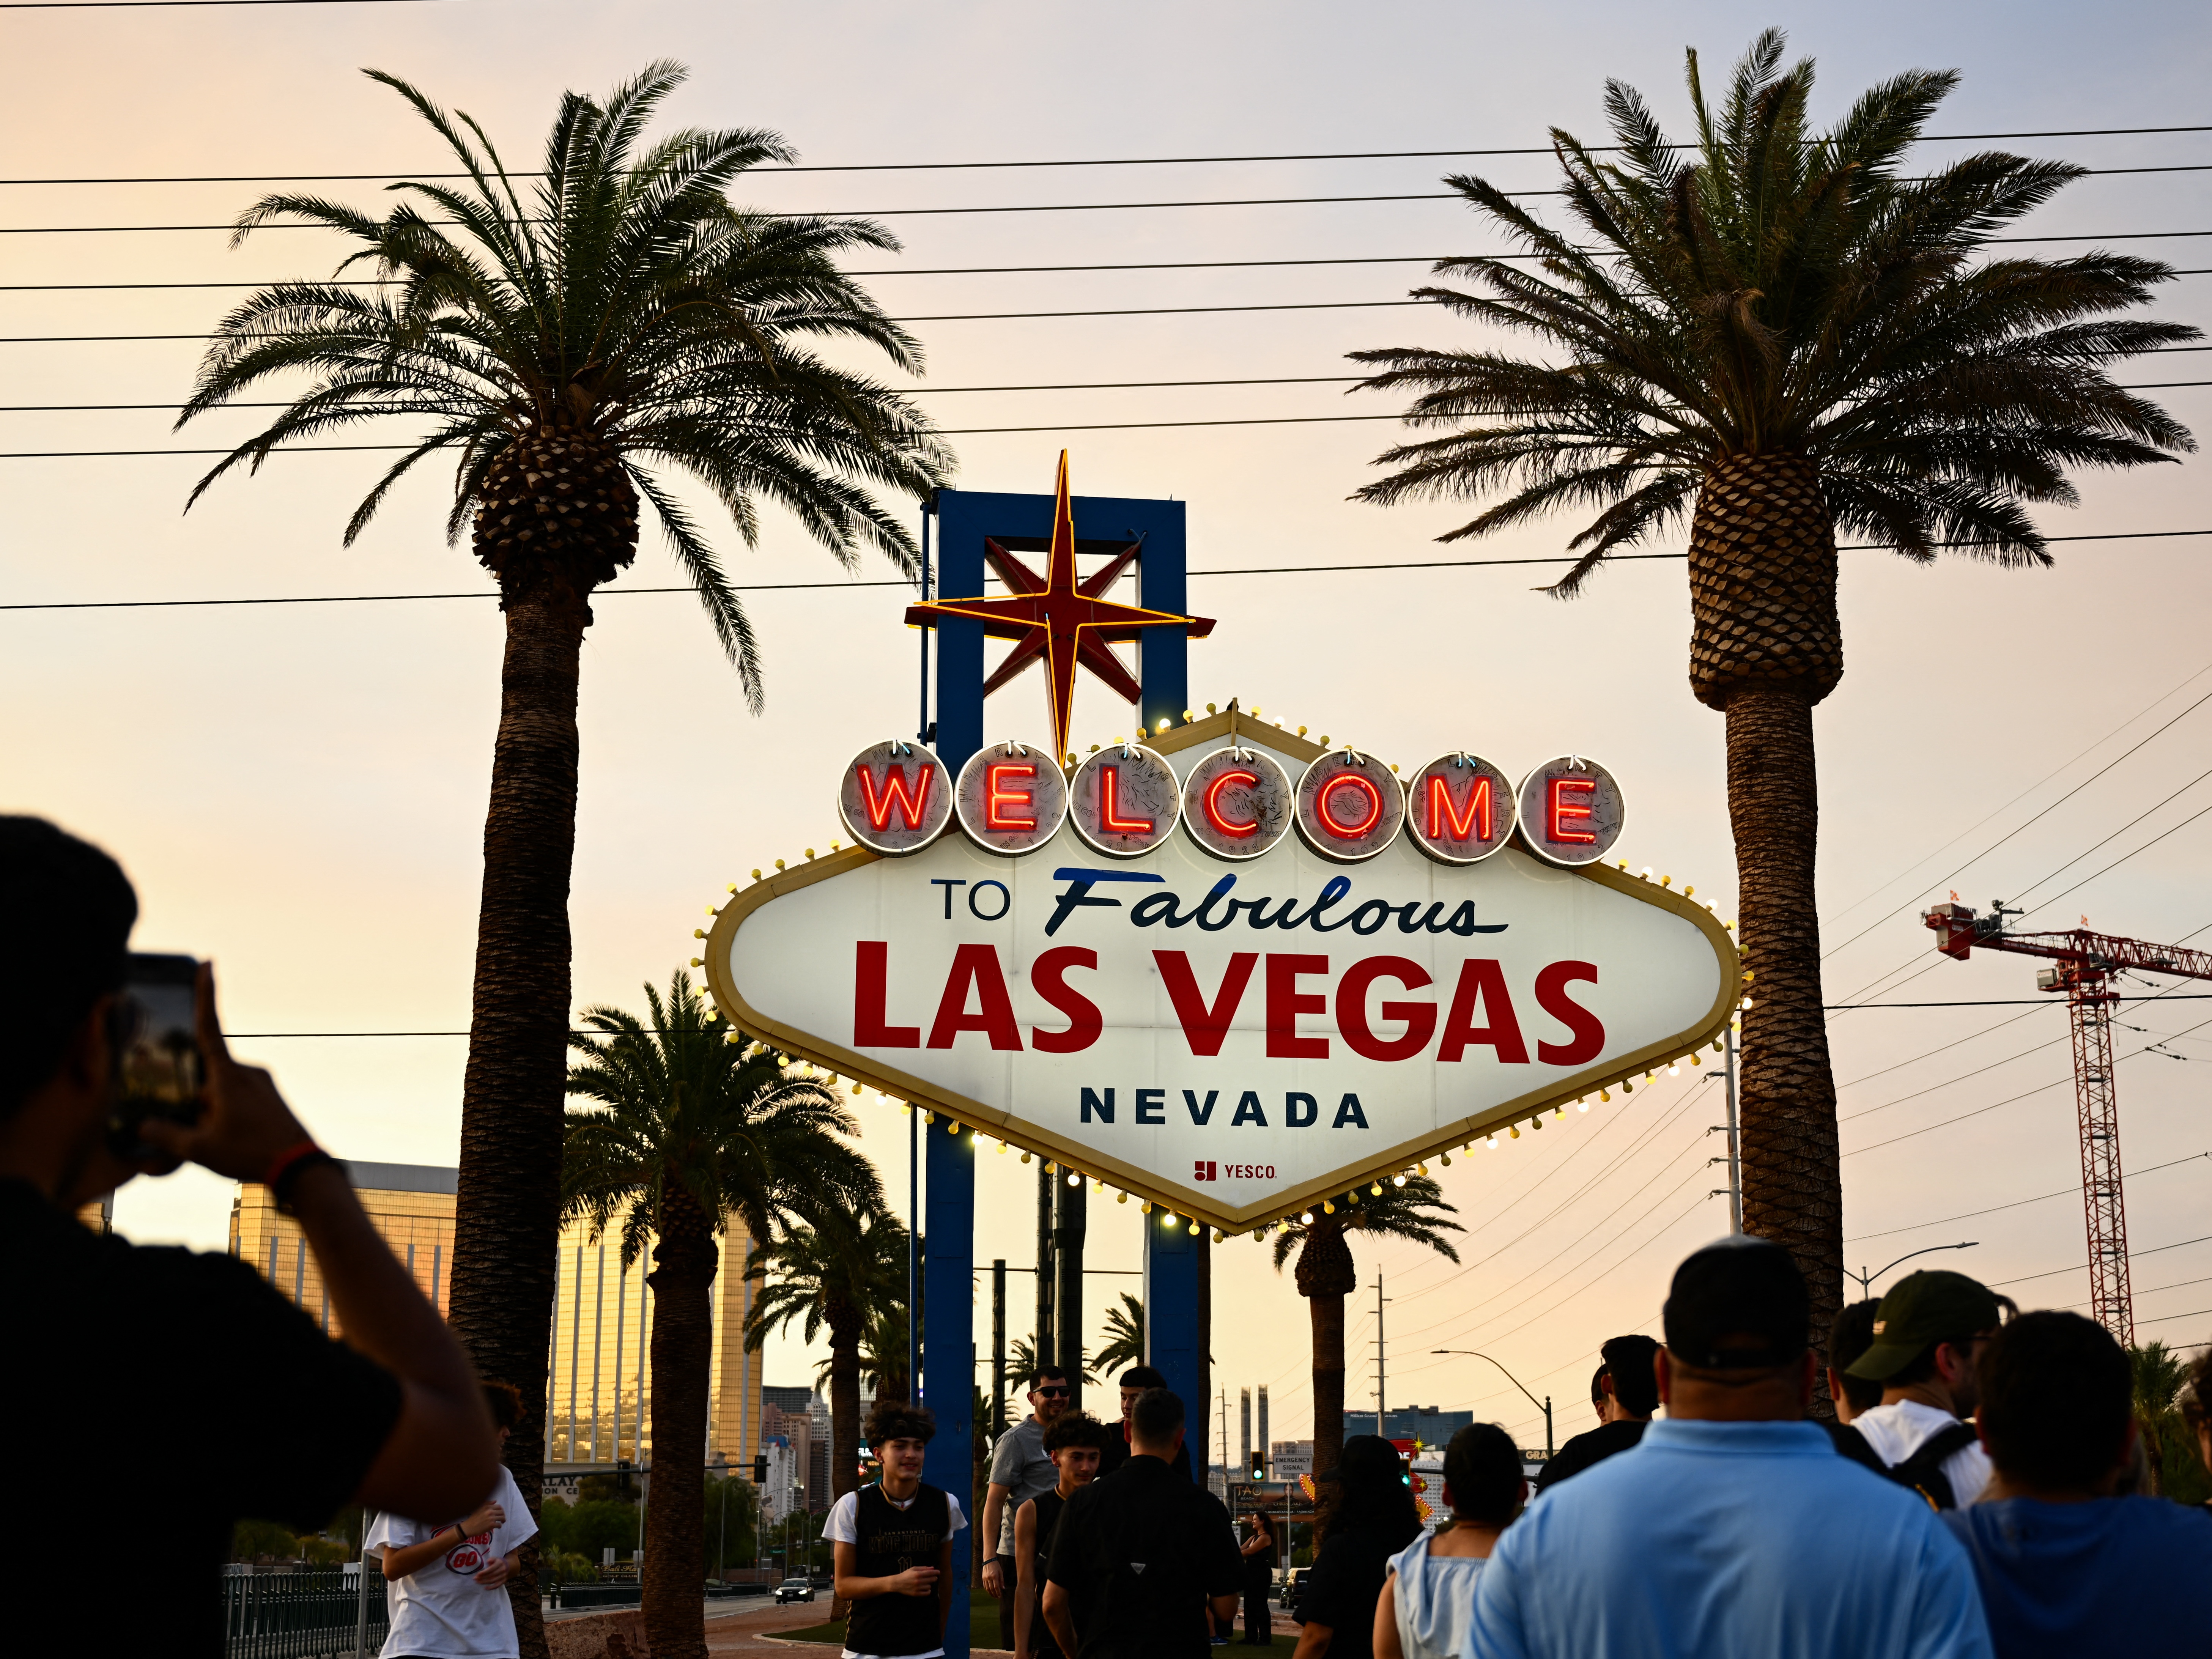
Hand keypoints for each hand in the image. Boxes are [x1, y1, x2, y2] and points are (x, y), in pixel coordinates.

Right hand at [139, 964, 311, 1182]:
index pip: (210, 1027)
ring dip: (209, 1114)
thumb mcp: (199, 1149)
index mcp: (229, 1075)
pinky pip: (237, 1101)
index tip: (208, 963)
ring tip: (218, 1146)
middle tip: (199, 1134)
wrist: (301, 1167)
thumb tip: (143, 1125)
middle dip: (193, 1102)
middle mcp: (248, 1072)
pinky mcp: (270, 1097)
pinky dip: (225, 1118)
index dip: (206, 995)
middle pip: (205, 1076)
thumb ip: (166, 1135)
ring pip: (220, 1092)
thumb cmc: (251, 1153)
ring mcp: (262, 1084)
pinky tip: (228, 1143)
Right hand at [460, 1500, 505, 1537]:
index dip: (501, 1510)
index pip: (499, 1506)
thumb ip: (487, 1503)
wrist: (468, 1527)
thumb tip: (495, 1501)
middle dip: (503, 1515)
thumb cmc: (473, 1518)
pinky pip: (499, 1524)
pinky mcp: (491, 1525)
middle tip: (502, 1518)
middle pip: (502, 1512)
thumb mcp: (479, 1508)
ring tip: (501, 1522)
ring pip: (502, 1518)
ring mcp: (491, 1518)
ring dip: (503, 1520)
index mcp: (487, 1507)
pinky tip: (498, 1527)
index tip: (500, 1513)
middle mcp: (490, 1511)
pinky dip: (500, 1526)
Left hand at [473, 1553, 513, 1588]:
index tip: (477, 1574)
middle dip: (482, 1577)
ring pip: (493, 1580)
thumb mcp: (496, 1558)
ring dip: (484, 1582)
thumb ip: (492, 1559)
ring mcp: (503, 1576)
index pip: (491, 1569)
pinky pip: (497, 1585)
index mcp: (500, 1563)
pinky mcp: (503, 1581)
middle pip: (491, 1575)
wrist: (509, 1566)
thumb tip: (488, 1561)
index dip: (484, 1572)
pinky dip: (491, 1587)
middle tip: (475, 1579)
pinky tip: (485, 1588)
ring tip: (478, 1582)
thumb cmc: (499, 1562)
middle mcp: (502, 1570)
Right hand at [890, 1565, 939, 1597]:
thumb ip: (923, 1568)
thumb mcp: (913, 1569)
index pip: (930, 1573)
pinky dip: (928, 1591)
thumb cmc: (906, 1574)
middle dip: (934, 1578)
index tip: (938, 1572)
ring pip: (929, 1586)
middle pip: (931, 1580)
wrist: (897, 1583)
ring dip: (929, 1584)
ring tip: (926, 1583)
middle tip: (933, 1577)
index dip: (936, 1572)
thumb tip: (932, 1568)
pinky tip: (926, 1588)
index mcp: (918, 1574)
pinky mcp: (916, 1594)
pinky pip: (926, 1593)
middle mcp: (918, 1581)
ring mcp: (917, 1588)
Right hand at [981, 1557, 1005, 1596]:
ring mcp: (985, 1578)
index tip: (1000, 1596)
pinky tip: (990, 1591)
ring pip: (987, 1588)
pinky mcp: (983, 1578)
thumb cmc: (996, 1565)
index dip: (998, 1592)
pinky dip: (987, 1590)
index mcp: (994, 1576)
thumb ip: (1001, 1580)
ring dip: (990, 1593)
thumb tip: (1003, 1588)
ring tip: (993, 1596)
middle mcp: (989, 1578)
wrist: (989, 1560)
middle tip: (997, 1597)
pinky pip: (985, 1586)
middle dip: (994, 1594)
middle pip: (991, 1589)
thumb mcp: (1000, 1572)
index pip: (996, 1587)